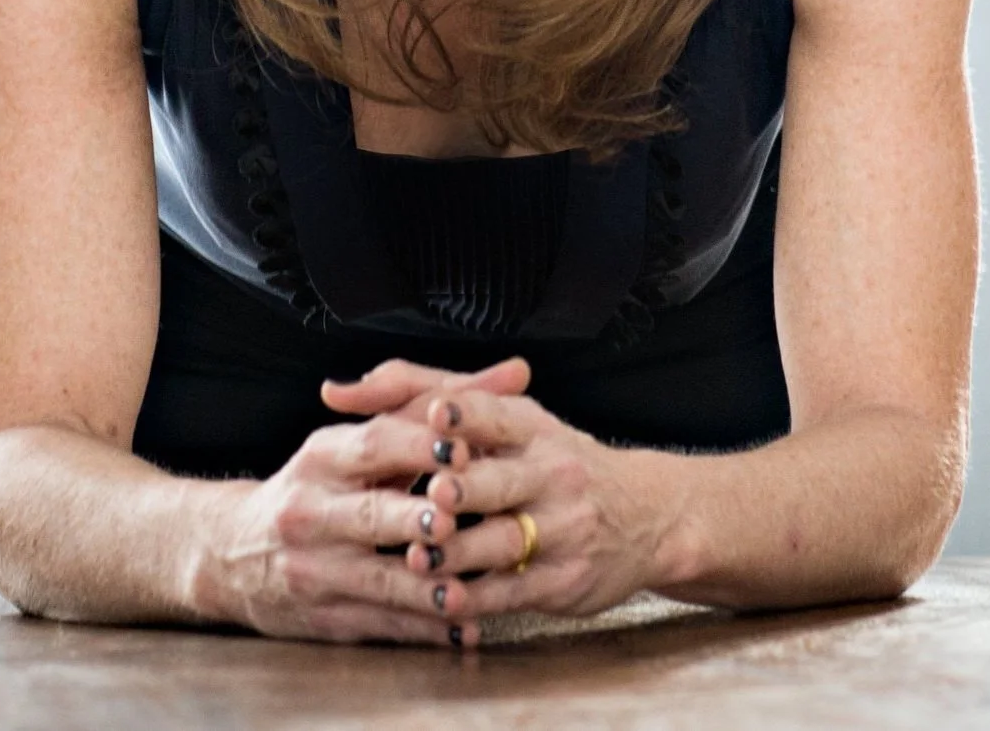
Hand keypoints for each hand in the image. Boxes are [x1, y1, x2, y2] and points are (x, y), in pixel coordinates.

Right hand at [205, 358, 529, 645]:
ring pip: (376, 581)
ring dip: (425, 588)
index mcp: (323, 456)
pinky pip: (379, 626)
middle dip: (415, 519)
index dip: (419, 447)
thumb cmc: (319, 486)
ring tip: (469, 592)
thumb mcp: (358, 437)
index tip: (463, 449)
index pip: (373, 444)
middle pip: (370, 514)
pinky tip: (461, 630)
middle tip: (457, 521)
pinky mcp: (322, 618)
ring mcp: (314, 569)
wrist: (235, 552)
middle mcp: (311, 510)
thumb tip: (518, 373)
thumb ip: (438, 407)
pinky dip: (422, 631)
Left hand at [398, 387, 666, 621]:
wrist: (647, 515)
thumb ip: (424, 394)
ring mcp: (561, 528)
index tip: (435, 413)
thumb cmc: (555, 462)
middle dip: (464, 489)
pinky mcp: (563, 579)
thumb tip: (342, 389)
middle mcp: (551, 473)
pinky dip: (476, 598)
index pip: (496, 414)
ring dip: (459, 551)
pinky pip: (513, 591)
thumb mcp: (512, 418)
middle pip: (500, 481)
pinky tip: (446, 600)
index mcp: (531, 427)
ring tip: (418, 557)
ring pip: (504, 541)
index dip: (465, 414)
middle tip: (431, 492)